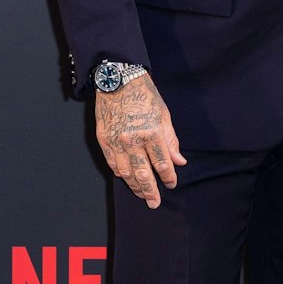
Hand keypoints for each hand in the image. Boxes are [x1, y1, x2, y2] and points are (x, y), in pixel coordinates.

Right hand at [95, 75, 185, 208]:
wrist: (118, 80)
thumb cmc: (144, 95)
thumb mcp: (163, 115)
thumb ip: (171, 141)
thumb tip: (179, 162)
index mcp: (151, 133)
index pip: (162, 164)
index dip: (169, 177)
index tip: (172, 184)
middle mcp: (133, 140)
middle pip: (143, 174)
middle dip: (151, 191)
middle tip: (154, 203)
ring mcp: (116, 141)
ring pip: (126, 173)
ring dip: (135, 186)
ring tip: (142, 194)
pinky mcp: (104, 140)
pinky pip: (113, 163)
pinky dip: (120, 174)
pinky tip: (126, 179)